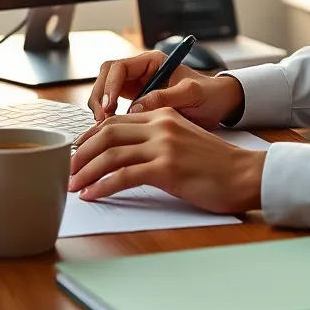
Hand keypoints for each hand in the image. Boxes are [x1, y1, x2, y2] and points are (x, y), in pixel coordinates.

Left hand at [69, 108, 265, 213]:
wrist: (244, 174)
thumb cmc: (215, 164)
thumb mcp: (183, 140)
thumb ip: (157, 139)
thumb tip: (125, 154)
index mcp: (163, 114)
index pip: (116, 121)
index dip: (90, 137)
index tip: (76, 153)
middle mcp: (160, 125)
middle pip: (107, 133)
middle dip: (81, 153)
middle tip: (66, 169)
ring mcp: (163, 145)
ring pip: (111, 154)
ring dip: (86, 171)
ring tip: (72, 185)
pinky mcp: (167, 168)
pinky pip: (124, 176)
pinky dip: (103, 186)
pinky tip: (92, 195)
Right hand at [87, 51, 243, 128]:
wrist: (220, 106)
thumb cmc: (209, 95)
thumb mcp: (191, 94)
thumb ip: (165, 97)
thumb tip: (136, 107)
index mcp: (152, 62)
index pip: (118, 68)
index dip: (110, 86)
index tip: (110, 107)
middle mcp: (141, 73)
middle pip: (105, 78)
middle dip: (100, 97)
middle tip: (102, 120)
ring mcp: (137, 88)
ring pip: (106, 93)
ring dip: (101, 109)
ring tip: (105, 129)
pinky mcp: (137, 104)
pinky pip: (115, 109)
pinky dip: (110, 120)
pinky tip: (114, 134)